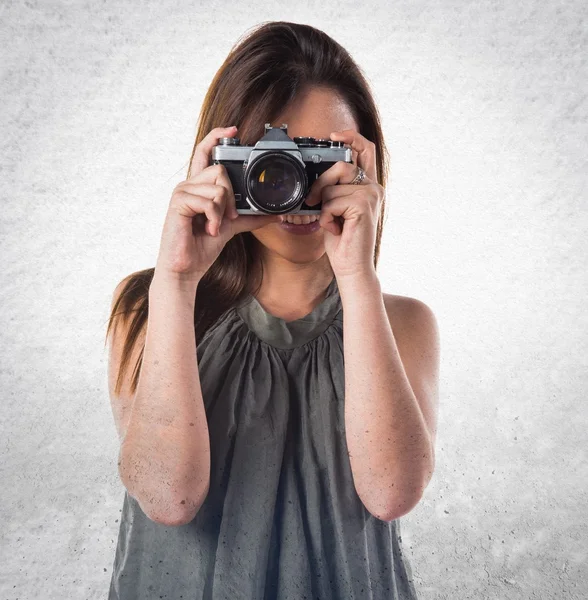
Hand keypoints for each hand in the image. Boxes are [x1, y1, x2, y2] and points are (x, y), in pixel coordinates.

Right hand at [154, 126, 281, 282]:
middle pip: (219, 169)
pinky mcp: (178, 203)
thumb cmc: (201, 247)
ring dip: (223, 211)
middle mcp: (188, 185)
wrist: (186, 268)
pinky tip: (208, 229)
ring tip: (214, 226)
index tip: (233, 128)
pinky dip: (215, 218)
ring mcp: (182, 192)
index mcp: (199, 187)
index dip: (216, 136)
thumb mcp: (231, 228)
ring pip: (217, 186)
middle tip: (228, 217)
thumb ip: (249, 217)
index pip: (205, 153)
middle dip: (231, 195)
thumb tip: (274, 214)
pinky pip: (209, 201)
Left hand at [304, 129, 383, 279]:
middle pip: (342, 165)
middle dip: (321, 182)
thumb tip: (318, 178)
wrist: (352, 266)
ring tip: (333, 223)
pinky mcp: (363, 206)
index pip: (365, 150)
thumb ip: (333, 190)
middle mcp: (374, 188)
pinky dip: (326, 217)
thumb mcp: (335, 208)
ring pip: (332, 187)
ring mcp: (370, 196)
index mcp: (368, 186)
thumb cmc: (343, 240)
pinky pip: (332, 202)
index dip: (351, 137)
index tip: (333, 135)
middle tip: (314, 200)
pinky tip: (336, 229)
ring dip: (324, 207)